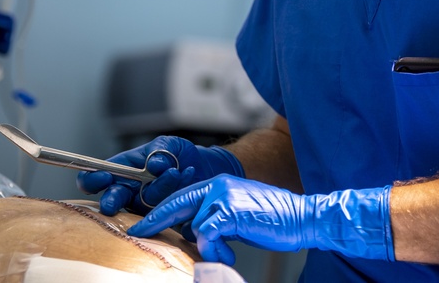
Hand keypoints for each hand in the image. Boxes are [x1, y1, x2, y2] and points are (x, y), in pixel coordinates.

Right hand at [76, 136, 243, 214]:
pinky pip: (161, 210)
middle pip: (110, 200)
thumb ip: (160, 151)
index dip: (92, 179)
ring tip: (176, 171)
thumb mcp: (170, 144)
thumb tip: (153, 165)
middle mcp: (129, 189)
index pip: (96, 177)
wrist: (204, 168)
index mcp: (123, 168)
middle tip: (115, 202)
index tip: (103, 177)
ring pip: (141, 204)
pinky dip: (174, 192)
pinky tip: (186, 174)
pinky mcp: (159, 216)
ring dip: (158, 187)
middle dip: (110, 201)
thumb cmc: (180, 154)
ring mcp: (143, 205)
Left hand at [127, 174, 393, 265]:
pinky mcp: (231, 212)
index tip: (141, 222)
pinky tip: (230, 255)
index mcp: (218, 184)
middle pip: (176, 203)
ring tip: (226, 254)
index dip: (159, 210)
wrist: (301, 217)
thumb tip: (191, 231)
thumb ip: (213, 218)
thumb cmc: (271, 220)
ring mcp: (223, 196)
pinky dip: (215, 249)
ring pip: (195, 226)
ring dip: (208, 247)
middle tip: (137, 231)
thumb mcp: (236, 216)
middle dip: (154, 219)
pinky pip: (207, 235)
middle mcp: (217, 185)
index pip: (180, 196)